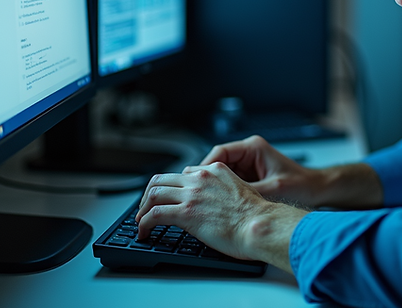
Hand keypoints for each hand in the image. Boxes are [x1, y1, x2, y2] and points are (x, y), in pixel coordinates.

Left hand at [135, 162, 303, 265]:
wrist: (260, 225)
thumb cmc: (256, 216)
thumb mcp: (240, 190)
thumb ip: (222, 190)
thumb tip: (214, 202)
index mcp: (215, 170)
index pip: (182, 173)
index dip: (170, 187)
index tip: (167, 199)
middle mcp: (200, 177)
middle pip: (161, 179)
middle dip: (149, 195)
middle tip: (146, 209)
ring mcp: (192, 194)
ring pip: (153, 194)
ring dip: (142, 209)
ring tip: (141, 222)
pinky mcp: (186, 212)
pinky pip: (154, 214)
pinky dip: (144, 223)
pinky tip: (144, 231)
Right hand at [200, 135, 324, 206]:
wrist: (317, 191)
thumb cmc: (302, 185)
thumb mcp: (272, 189)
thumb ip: (247, 192)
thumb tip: (224, 200)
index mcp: (253, 148)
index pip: (219, 153)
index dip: (205, 168)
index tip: (195, 183)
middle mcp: (248, 153)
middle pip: (216, 164)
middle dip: (207, 180)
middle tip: (196, 196)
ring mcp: (248, 166)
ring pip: (221, 175)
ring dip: (215, 188)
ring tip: (206, 203)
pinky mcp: (250, 178)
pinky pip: (230, 184)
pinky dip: (224, 194)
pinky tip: (220, 206)